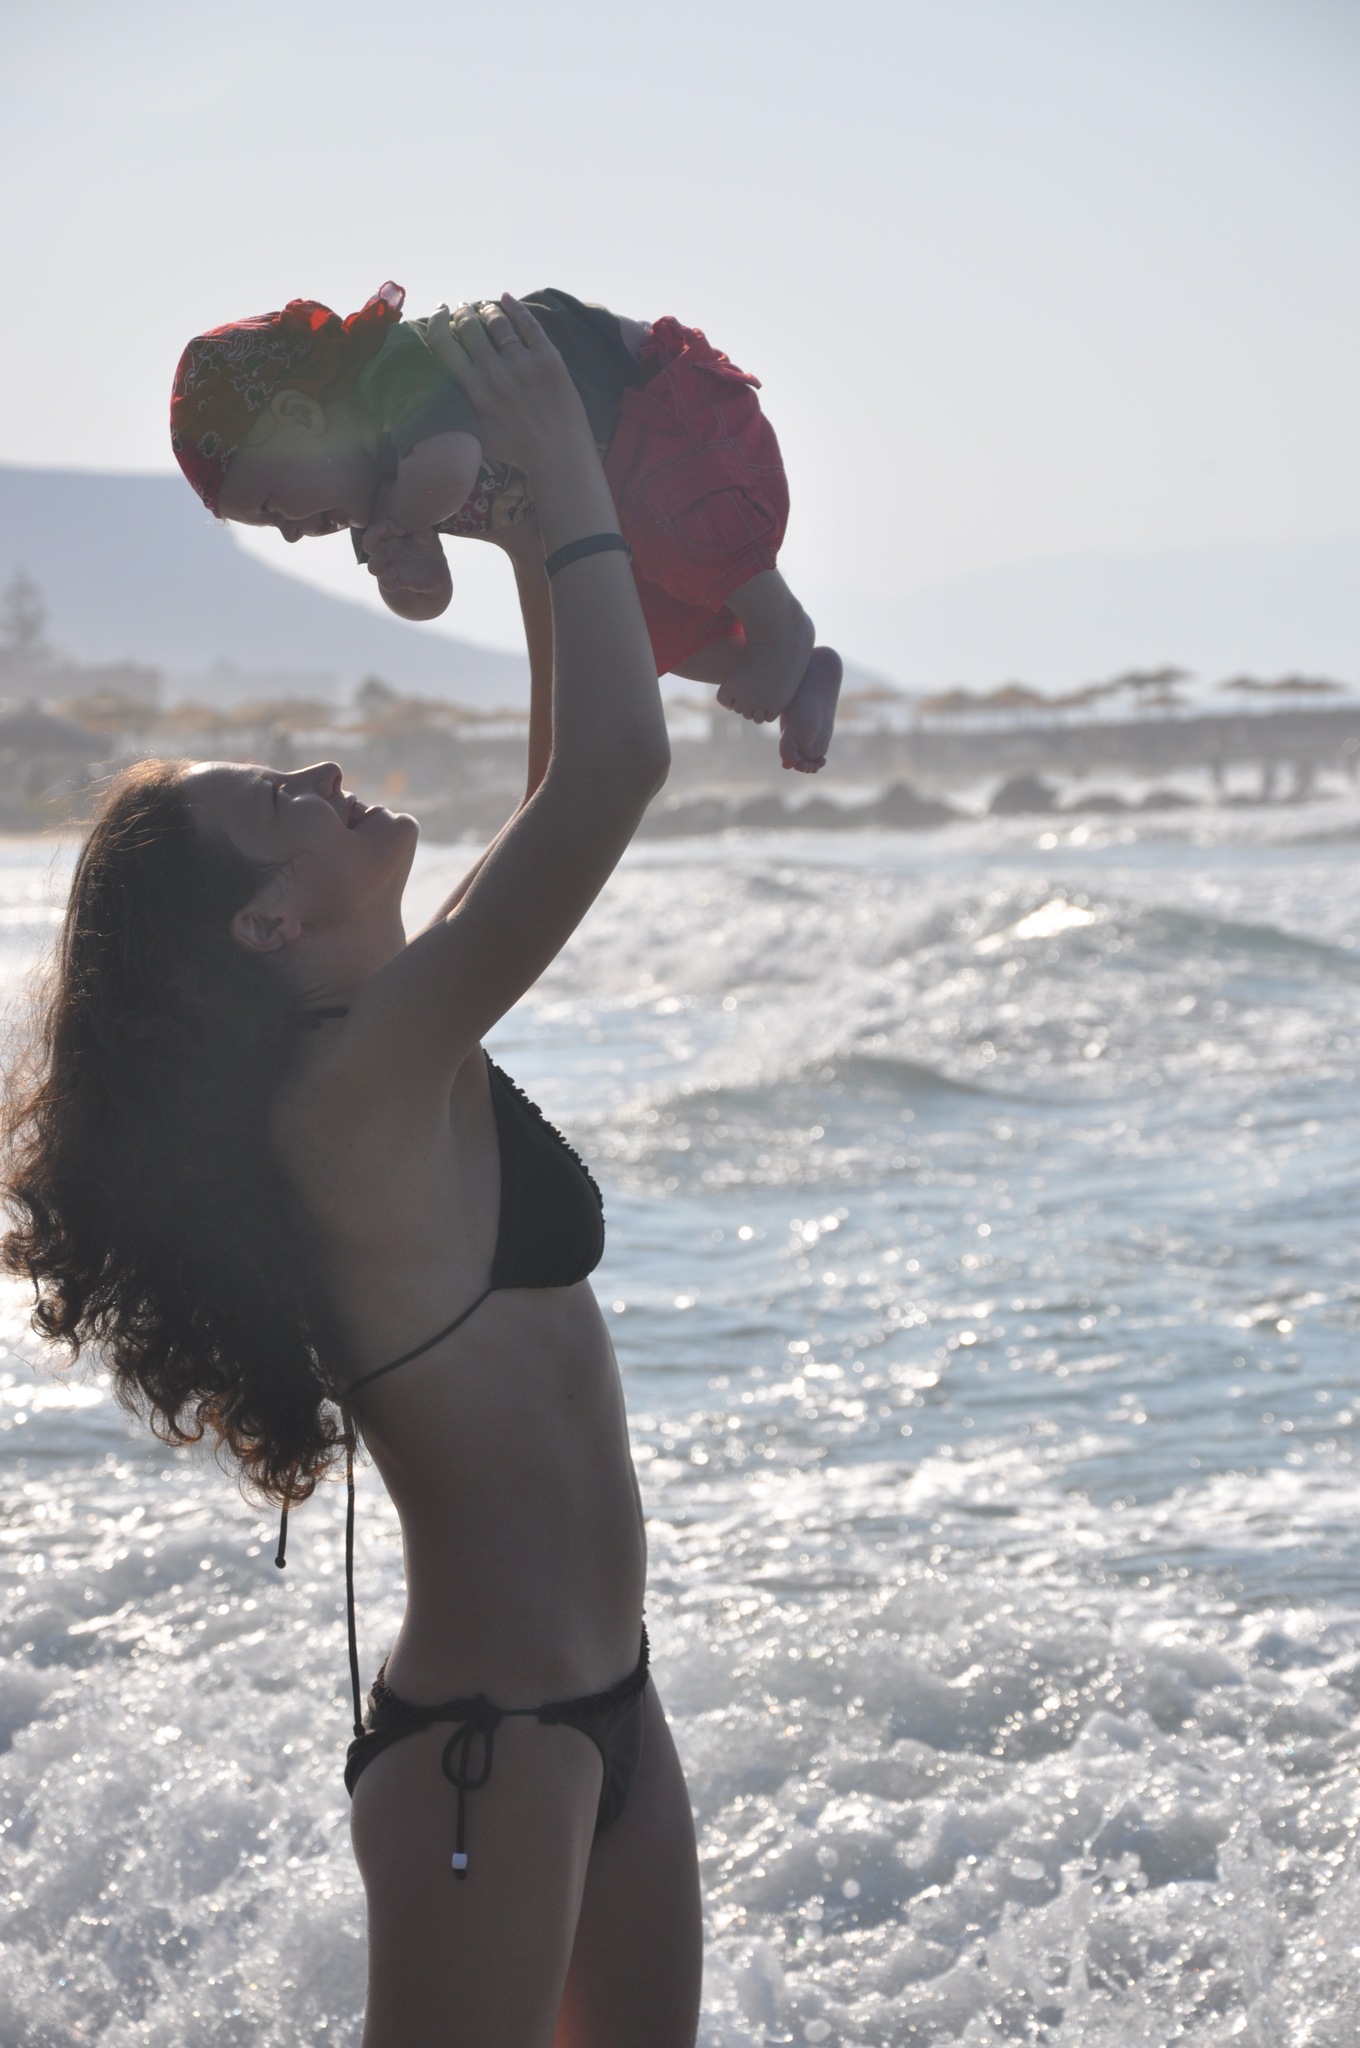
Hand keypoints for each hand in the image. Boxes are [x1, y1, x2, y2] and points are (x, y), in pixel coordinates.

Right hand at [362, 520, 448, 595]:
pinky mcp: (397, 582)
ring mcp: (390, 568)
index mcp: (391, 538)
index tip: (402, 530)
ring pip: (372, 566)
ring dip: (379, 559)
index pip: (376, 528)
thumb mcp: (430, 537)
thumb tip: (417, 537)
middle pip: (368, 543)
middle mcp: (387, 552)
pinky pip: (385, 583)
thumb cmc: (430, 549)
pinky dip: (387, 578)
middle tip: (393, 534)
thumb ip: (425, 533)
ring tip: (392, 554)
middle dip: (374, 534)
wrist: (437, 571)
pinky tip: (395, 572)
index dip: (383, 526)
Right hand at [425, 296, 594, 475]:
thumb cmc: (515, 451)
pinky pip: (529, 324)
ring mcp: (523, 364)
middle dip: (464, 312)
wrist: (559, 457)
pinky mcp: (548, 360)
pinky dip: (515, 307)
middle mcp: (494, 373)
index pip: (444, 343)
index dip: (437, 321)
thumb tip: (437, 389)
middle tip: (464, 308)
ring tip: (487, 308)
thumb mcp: (476, 433)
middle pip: (470, 326)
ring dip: (489, 310)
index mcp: (472, 390)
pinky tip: (508, 299)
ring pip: (498, 322)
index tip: (440, 311)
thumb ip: (457, 408)